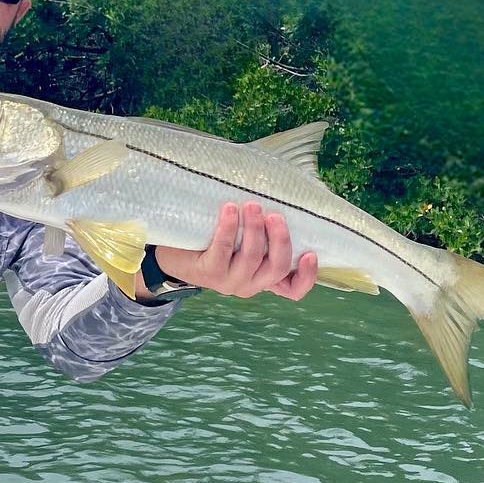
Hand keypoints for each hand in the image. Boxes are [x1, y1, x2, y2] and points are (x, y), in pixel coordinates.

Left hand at [153, 202, 316, 300]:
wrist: (173, 254)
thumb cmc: (214, 241)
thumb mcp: (243, 240)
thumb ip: (263, 230)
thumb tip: (282, 193)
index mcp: (264, 277)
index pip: (293, 289)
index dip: (308, 276)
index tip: (311, 253)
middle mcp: (250, 284)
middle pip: (277, 267)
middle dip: (280, 239)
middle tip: (274, 214)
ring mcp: (230, 281)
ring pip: (252, 257)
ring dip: (254, 229)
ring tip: (251, 205)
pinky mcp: (209, 273)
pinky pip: (223, 249)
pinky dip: (229, 228)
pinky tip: (228, 209)